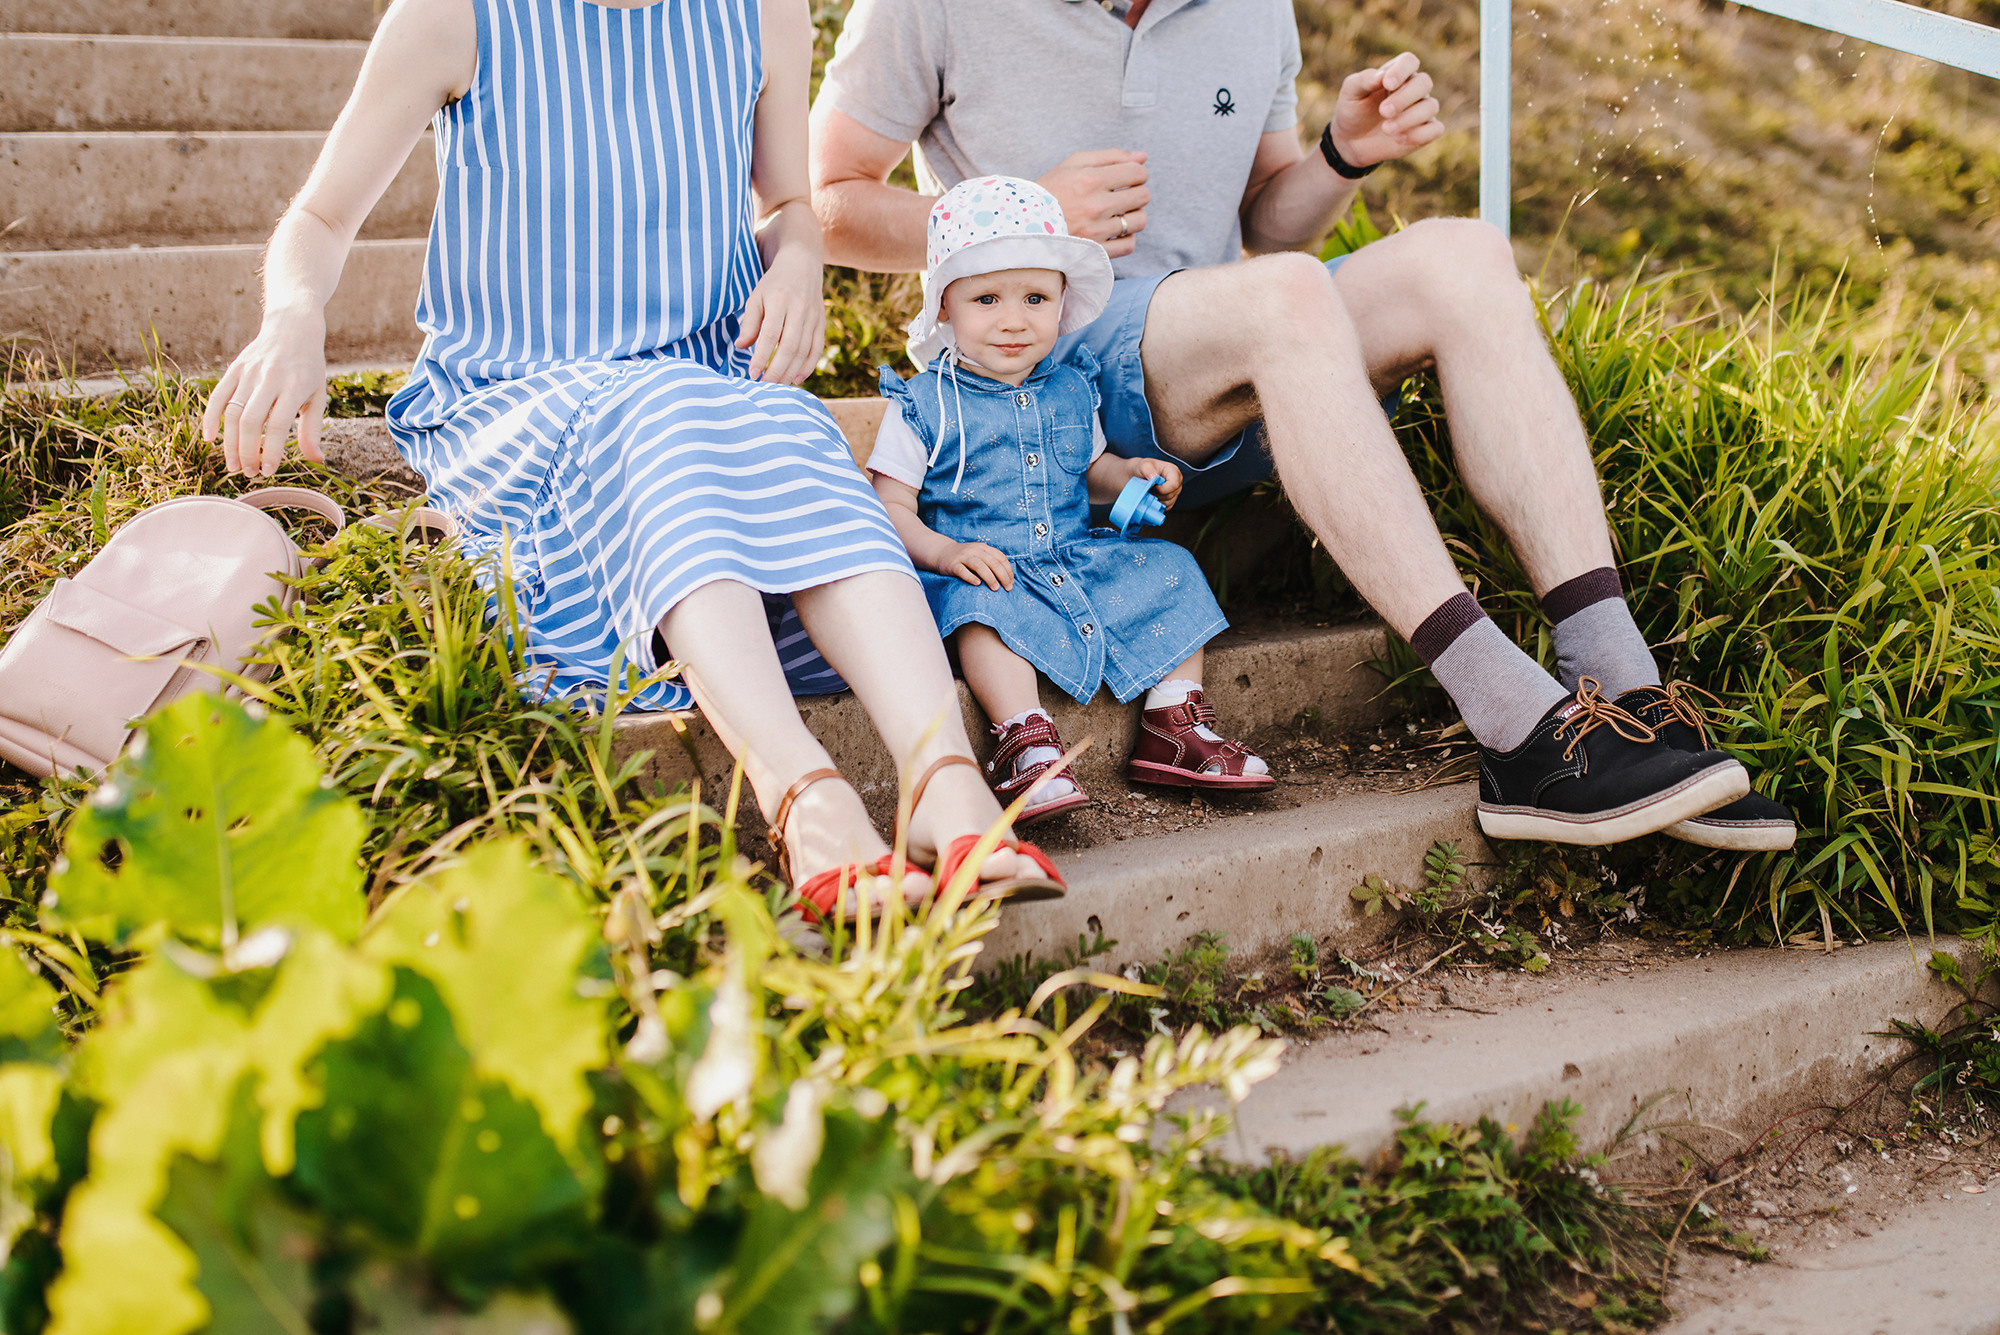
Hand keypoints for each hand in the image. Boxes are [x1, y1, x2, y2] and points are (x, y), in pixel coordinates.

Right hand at [201, 307, 328, 477]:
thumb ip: (312, 429)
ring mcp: (249, 372)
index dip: (270, 451)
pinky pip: (217, 396)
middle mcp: (269, 378)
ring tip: (234, 464)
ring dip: (229, 442)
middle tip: (249, 472)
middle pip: (250, 421)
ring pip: (231, 412)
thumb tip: (317, 461)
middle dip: (246, 451)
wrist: (292, 328)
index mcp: (295, 386)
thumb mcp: (318, 396)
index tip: (267, 471)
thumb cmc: (309, 368)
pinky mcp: (234, 368)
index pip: (277, 425)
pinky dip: (210, 418)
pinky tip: (210, 439)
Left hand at [735, 250, 824, 384]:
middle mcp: (799, 309)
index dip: (762, 356)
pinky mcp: (822, 323)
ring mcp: (813, 317)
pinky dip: (808, 366)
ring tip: (778, 386)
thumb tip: (741, 347)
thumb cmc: (773, 284)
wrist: (802, 264)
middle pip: (790, 346)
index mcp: (779, 300)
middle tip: (765, 386)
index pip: (770, 334)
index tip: (752, 373)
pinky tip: (796, 379)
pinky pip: (817, 349)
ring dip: (791, 371)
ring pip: (804, 350)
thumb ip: (750, 323)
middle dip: (777, 369)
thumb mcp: (756, 297)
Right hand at [940, 541, 1013, 590]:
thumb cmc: (965, 557)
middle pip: (992, 562)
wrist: (942, 552)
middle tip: (1007, 588)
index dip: (1008, 571)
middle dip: (1002, 576)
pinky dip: (971, 577)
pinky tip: (977, 584)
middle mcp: (975, 550)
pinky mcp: (953, 565)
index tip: (1011, 583)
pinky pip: (963, 571)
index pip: (1001, 558)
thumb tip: (1008, 578)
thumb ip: (991, 561)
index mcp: (984, 548)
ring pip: (979, 566)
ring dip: (989, 577)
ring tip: (995, 588)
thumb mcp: (979, 554)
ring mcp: (963, 556)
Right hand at [1037, 149, 1149, 257]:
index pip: (1137, 173)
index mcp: (1090, 180)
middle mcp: (1095, 206)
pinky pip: (1129, 245)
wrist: (1023, 225)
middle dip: (1136, 192)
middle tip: (1122, 195)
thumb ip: (1110, 156)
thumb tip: (1143, 156)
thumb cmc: (1051, 190)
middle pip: (1142, 196)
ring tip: (1118, 214)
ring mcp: (1096, 232)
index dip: (1137, 173)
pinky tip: (1113, 231)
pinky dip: (1126, 238)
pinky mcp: (1095, 252)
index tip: (1128, 178)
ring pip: (1139, 221)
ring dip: (1133, 216)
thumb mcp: (1074, 164)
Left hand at [1129, 456, 1183, 509]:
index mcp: (1174, 472)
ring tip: (1150, 492)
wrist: (1139, 475)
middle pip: (1170, 495)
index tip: (1152, 487)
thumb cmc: (1143, 468)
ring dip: (1156, 500)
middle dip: (1157, 494)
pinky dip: (1158, 505)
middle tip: (1149, 488)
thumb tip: (1153, 478)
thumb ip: (1148, 470)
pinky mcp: (1170, 500)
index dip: (1162, 489)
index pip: (1174, 485)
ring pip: (1168, 503)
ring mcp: (1175, 492)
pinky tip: (1152, 497)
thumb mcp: (1144, 466)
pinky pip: (1166, 507)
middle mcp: (1177, 482)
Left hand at [1328, 53, 1444, 170]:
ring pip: (1431, 106)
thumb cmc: (1353, 111)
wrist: (1352, 141)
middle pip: (1424, 83)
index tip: (1387, 84)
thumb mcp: (1350, 94)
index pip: (1409, 61)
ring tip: (1386, 129)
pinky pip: (1436, 129)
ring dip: (1409, 118)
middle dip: (1404, 98)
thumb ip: (1363, 81)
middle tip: (1383, 111)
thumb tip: (1380, 76)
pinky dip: (1419, 134)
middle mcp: (1413, 89)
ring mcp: (1422, 109)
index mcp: (1396, 74)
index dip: (1402, 70)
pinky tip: (1398, 139)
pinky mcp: (1425, 131)